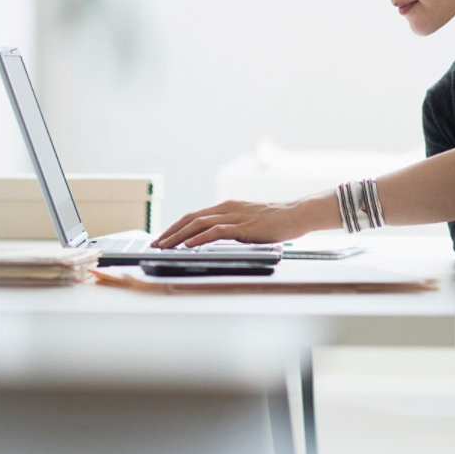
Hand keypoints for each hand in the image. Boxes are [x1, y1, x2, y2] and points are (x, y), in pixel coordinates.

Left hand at [150, 199, 311, 248]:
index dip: (175, 227)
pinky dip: (199, 238)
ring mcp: (235, 216)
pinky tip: (188, 245)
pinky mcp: (244, 226)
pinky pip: (216, 231)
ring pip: (198, 224)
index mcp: (226, 207)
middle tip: (155, 244)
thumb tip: (213, 241)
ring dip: (179, 236)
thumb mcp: (248, 223)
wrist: (298, 214)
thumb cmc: (276, 222)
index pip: (193, 216)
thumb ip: (232, 228)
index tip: (162, 238)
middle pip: (190, 218)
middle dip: (170, 232)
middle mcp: (227, 208)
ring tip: (165, 246)